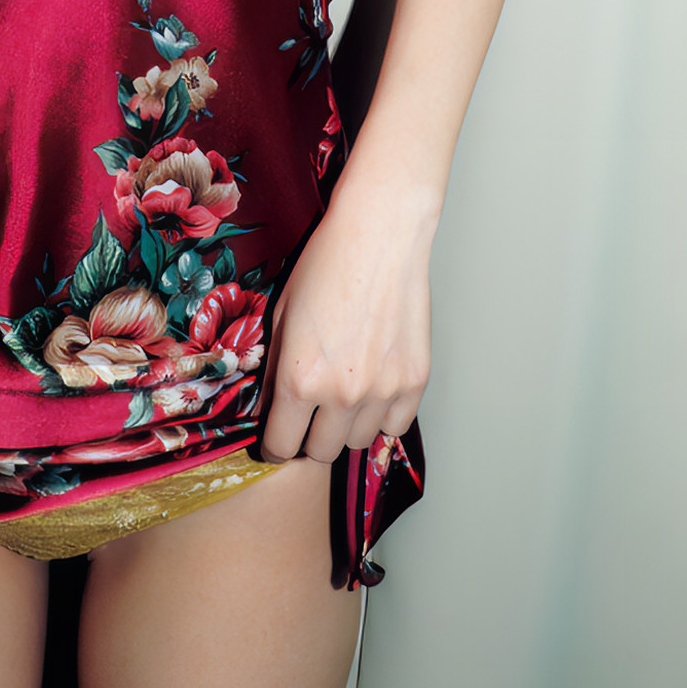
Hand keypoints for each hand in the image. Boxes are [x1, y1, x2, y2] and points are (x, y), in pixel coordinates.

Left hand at [256, 193, 432, 462]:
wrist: (379, 236)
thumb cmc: (326, 265)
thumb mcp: (281, 314)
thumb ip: (274, 367)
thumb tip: (270, 406)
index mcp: (299, 377)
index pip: (281, 445)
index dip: (274, 445)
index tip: (276, 439)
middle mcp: (341, 393)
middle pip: (321, 451)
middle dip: (309, 436)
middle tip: (310, 413)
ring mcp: (383, 390)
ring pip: (359, 442)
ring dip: (347, 426)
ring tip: (344, 394)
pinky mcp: (415, 382)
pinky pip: (395, 426)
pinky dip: (382, 416)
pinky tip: (374, 390)